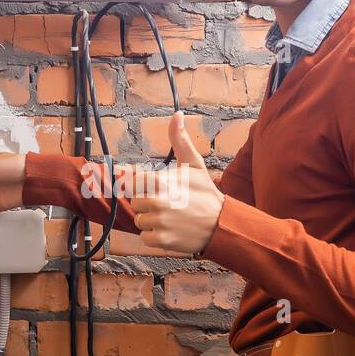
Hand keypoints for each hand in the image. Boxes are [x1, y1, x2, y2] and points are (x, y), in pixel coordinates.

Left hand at [130, 111, 223, 254]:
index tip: (156, 188)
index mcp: (159, 181)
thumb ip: (179, 140)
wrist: (222, 224)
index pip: (132, 183)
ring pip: (140, 220)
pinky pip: (145, 237)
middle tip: (169, 203)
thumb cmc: (205, 193)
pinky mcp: (161, 241)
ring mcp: (158, 223)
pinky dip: (155, 236)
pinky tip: (171, 229)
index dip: (142, 185)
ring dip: (151, 220)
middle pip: (136, 202)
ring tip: (171, 217)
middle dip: (148, 203)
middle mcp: (156, 202)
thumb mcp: (194, 164)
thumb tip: (177, 114)